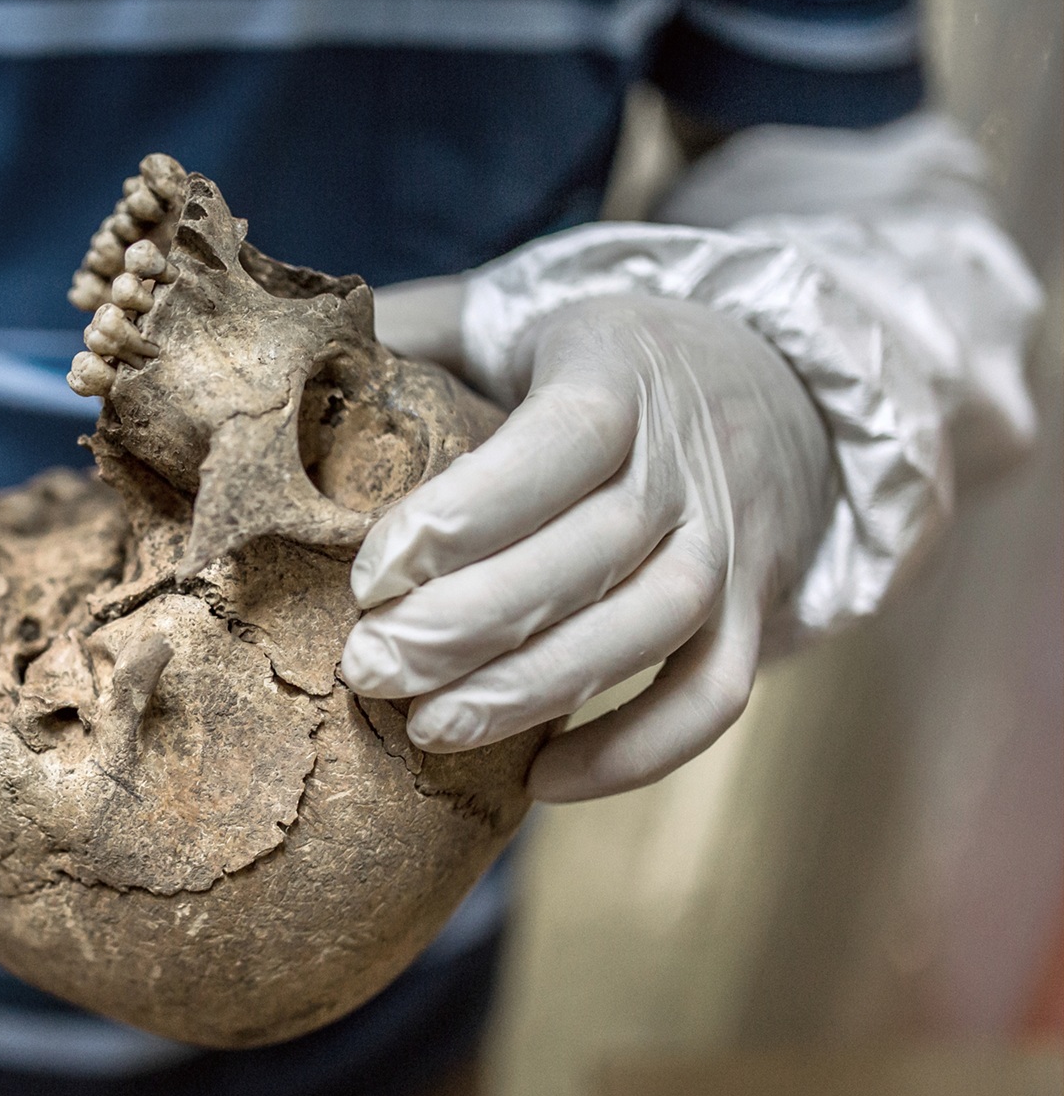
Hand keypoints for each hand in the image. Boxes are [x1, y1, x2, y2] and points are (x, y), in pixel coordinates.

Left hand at [344, 294, 832, 800]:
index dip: (456, 522)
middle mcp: (688, 462)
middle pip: (582, 558)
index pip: (547, 450)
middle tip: (367, 671)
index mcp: (618, 375)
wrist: (790, 381)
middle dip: (461, 629)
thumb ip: (426, 329)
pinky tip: (544, 780)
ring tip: (429, 730)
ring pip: (643, 633)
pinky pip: (712, 697)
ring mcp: (733, 542)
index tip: (367, 580)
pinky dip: (636, 752)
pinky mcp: (758, 610)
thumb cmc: (608, 360)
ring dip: (530, 694)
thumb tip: (304, 345)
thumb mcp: (525, 315)